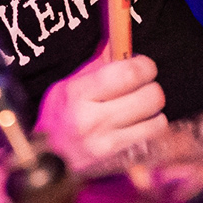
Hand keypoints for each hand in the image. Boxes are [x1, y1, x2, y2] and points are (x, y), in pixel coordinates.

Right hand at [33, 53, 166, 170]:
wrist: (45, 160)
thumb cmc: (59, 116)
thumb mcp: (68, 85)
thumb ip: (99, 65)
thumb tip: (122, 40)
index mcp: (79, 94)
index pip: (129, 74)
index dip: (144, 66)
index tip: (142, 65)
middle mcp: (92, 121)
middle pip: (150, 97)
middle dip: (151, 87)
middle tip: (142, 86)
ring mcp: (106, 145)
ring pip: (157, 121)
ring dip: (153, 112)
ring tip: (139, 108)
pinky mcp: (116, 162)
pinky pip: (152, 141)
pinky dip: (149, 131)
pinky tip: (137, 126)